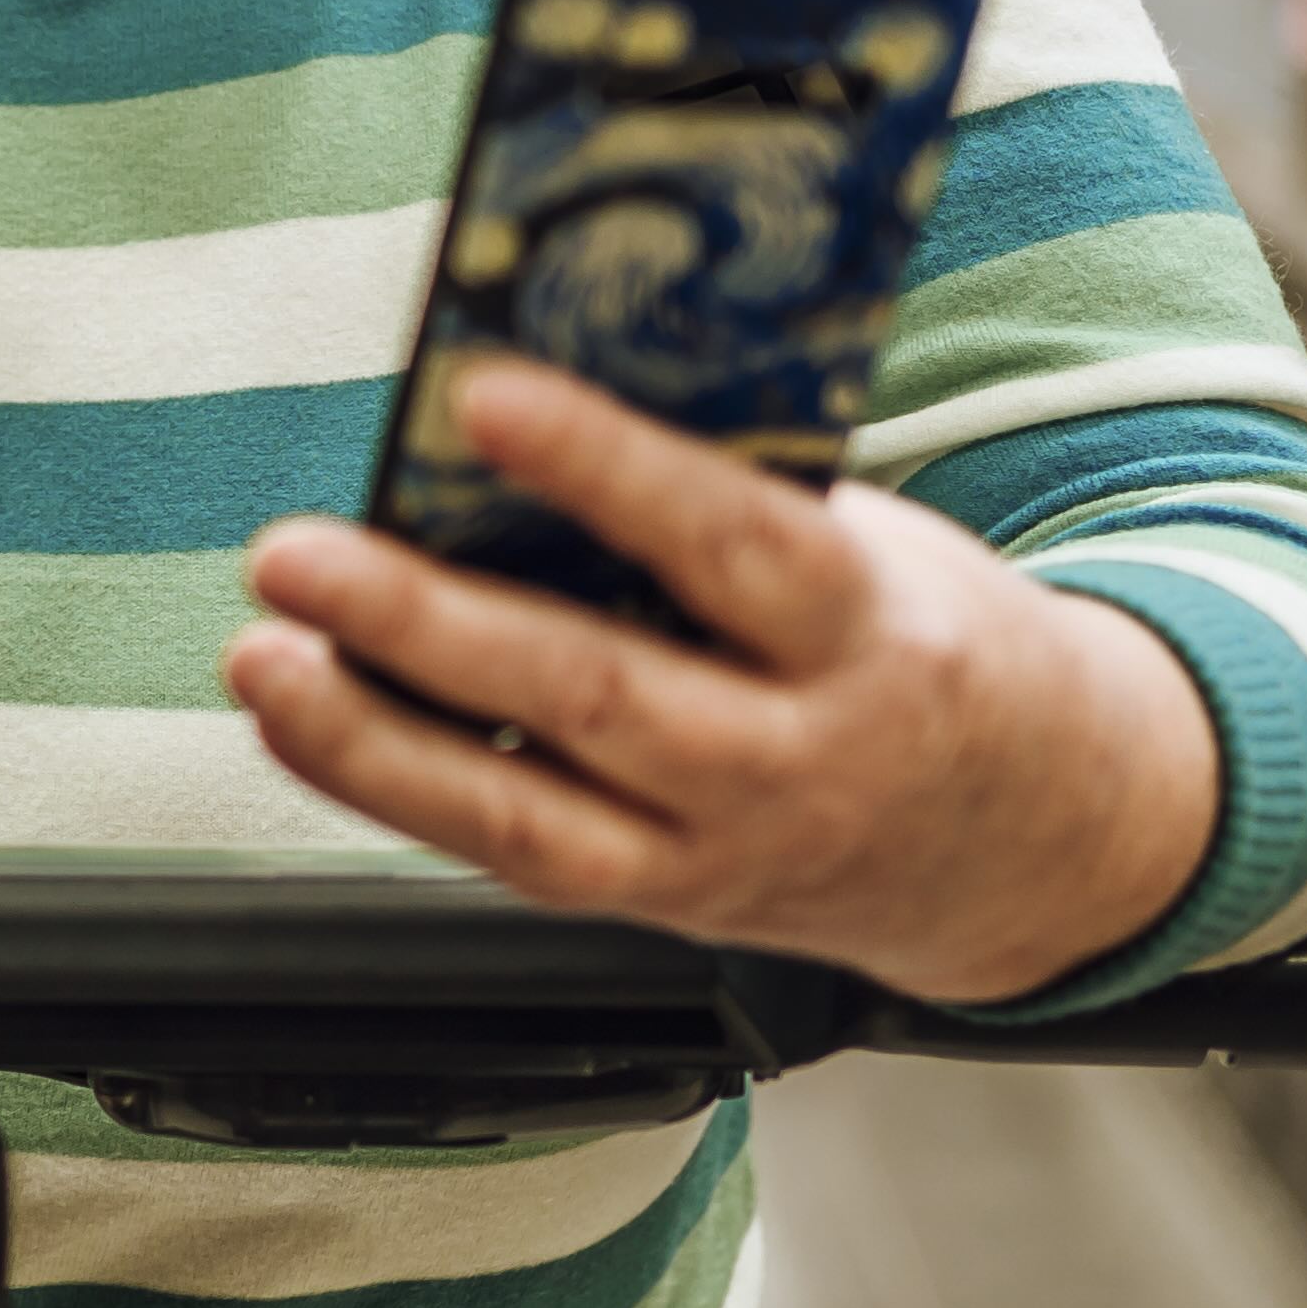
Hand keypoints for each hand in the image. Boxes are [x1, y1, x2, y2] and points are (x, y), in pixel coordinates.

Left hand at [222, 357, 1215, 1002]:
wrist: (1042, 840)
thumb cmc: (930, 646)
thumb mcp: (882, 551)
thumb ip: (739, 502)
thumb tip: (543, 415)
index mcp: (873, 637)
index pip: (731, 545)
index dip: (607, 469)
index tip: (483, 396)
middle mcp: (796, 763)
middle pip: (596, 698)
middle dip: (427, 623)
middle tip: (299, 551)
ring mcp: (723, 856)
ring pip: (526, 818)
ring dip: (369, 737)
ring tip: (264, 653)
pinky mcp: (664, 911)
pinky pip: (510, 854)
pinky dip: (391, 782)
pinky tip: (306, 714)